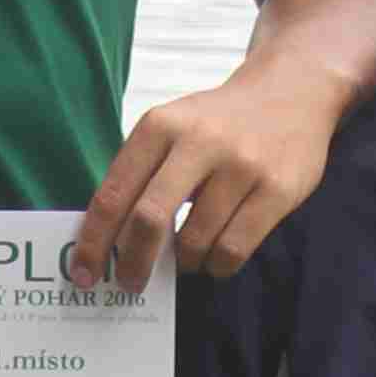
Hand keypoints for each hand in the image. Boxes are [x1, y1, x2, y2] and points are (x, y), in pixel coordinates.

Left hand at [72, 59, 346, 291]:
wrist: (292, 92)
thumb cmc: (218, 123)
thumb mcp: (172, 128)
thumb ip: (139, 175)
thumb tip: (104, 244)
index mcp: (161, 126)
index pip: (114, 194)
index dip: (93, 242)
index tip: (83, 274)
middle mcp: (200, 142)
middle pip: (149, 220)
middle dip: (132, 263)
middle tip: (128, 284)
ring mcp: (241, 166)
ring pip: (194, 243)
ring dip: (184, 263)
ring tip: (187, 256)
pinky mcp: (276, 190)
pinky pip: (232, 251)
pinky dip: (216, 266)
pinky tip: (215, 257)